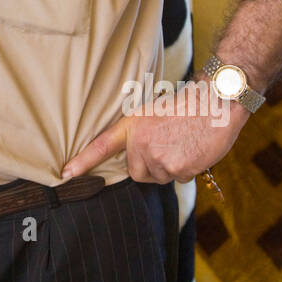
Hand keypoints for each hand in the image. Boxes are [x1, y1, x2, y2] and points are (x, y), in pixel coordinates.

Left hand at [61, 81, 247, 183]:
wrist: (216, 102)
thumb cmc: (189, 106)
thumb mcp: (155, 115)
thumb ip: (142, 137)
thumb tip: (141, 161)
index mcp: (133, 126)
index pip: (102, 145)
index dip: (83, 161)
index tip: (66, 173)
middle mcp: (141, 144)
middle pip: (138, 172)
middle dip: (152, 166)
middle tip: (169, 144)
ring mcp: (158, 158)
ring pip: (160, 177)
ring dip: (172, 168)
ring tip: (184, 143)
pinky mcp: (177, 169)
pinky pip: (180, 179)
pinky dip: (188, 170)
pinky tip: (195, 150)